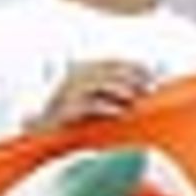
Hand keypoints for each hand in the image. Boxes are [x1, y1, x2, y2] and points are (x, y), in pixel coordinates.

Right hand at [29, 61, 153, 129]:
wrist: (42, 133)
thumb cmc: (73, 117)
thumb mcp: (94, 100)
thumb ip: (114, 91)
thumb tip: (143, 91)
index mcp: (83, 71)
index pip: (112, 62)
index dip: (134, 67)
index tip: (153, 75)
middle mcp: (75, 78)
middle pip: (107, 71)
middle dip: (132, 77)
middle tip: (150, 88)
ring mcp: (68, 92)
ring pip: (97, 84)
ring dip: (119, 89)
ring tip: (134, 98)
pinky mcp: (64, 111)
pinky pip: (87, 106)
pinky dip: (104, 107)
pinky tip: (119, 112)